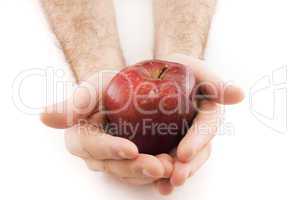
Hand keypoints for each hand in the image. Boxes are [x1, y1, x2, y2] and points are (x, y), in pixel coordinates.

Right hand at [40, 72, 172, 185]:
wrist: (128, 91)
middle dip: (137, 168)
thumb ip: (75, 102)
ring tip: (172, 167)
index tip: (131, 148)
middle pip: (114, 166)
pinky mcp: (135, 162)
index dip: (110, 149)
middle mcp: (98, 154)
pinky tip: (175, 174)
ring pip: (132, 174)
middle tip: (160, 165)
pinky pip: (145, 173)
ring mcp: (117, 161)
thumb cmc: (108, 87)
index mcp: (82, 138)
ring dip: (152, 174)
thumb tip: (44, 117)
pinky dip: (160, 175)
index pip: (92, 147)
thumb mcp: (95, 87)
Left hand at [154, 54, 244, 194]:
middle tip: (176, 176)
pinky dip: (163, 176)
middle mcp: (197, 128)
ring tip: (165, 185)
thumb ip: (214, 82)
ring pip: (185, 162)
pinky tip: (157, 185)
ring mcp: (182, 138)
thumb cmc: (177, 68)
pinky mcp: (167, 144)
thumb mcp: (192, 68)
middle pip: (199, 151)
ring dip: (176, 174)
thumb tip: (240, 95)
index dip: (197, 140)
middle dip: (188, 166)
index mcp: (207, 111)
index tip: (184, 152)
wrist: (156, 74)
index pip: (206, 126)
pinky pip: (168, 162)